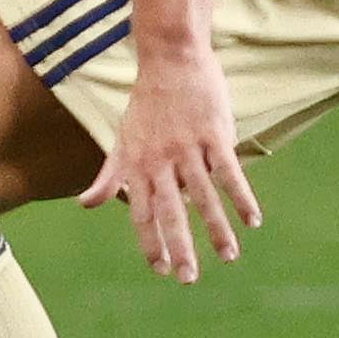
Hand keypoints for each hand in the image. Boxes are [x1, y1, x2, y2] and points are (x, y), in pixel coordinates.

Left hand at [78, 47, 256, 283]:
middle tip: (189, 278)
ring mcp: (187, 146)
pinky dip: (241, 197)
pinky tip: (253, 220)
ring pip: (204, 196)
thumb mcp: (121, 139)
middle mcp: (160, 159)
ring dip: (217, 230)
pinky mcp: (213, 132)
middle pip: (170, 211)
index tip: (160, 269)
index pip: (141, 213)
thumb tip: (85, 204)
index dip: (150, 242)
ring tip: (229, 257)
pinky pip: (228, 171)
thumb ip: (108, 175)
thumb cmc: (147, 104)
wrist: (170, 59)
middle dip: (180, 247)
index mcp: (137, 164)